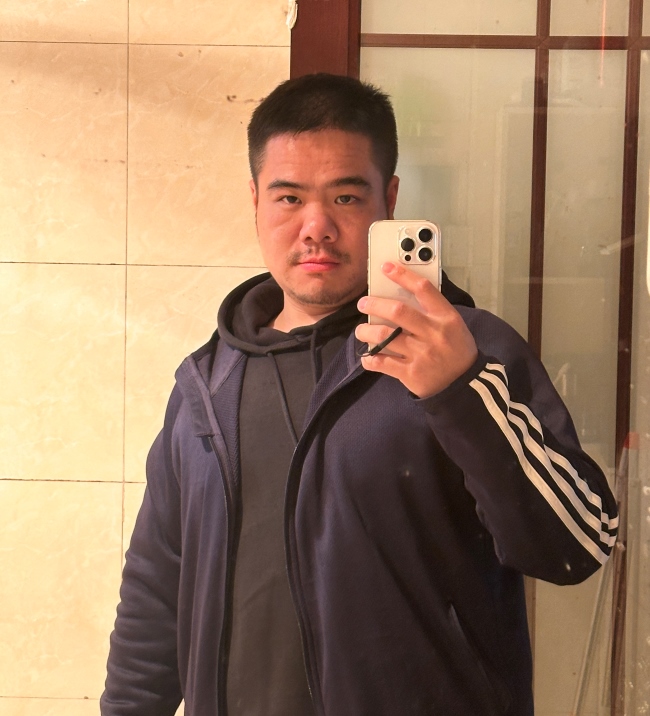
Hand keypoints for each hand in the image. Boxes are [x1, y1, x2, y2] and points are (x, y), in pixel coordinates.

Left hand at [355, 262, 477, 397]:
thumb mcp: (452, 324)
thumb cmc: (456, 349)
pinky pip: (383, 363)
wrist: (465, 384)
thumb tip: (399, 295)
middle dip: (375, 305)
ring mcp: (421, 355)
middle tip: (363, 303)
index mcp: (446, 318)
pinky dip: (370, 359)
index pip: (423, 289)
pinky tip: (368, 356)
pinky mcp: (411, 374)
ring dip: (367, 332)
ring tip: (362, 331)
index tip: (386, 267)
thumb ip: (431, 310)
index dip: (402, 275)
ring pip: (385, 337)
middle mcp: (433, 334)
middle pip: (398, 312)